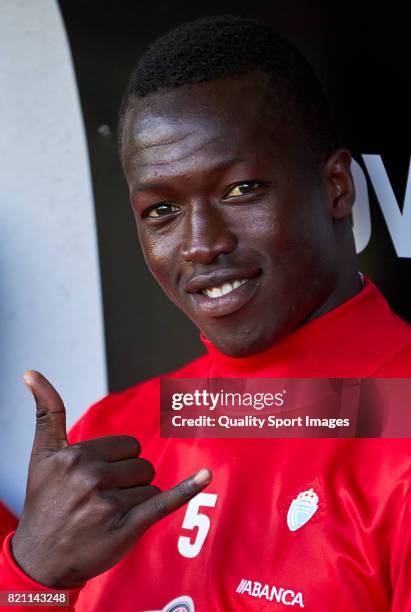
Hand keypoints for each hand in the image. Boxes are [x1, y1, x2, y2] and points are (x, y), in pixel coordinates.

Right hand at [11, 371, 211, 587]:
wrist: (39, 559)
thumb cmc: (44, 502)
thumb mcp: (40, 455)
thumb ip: (46, 411)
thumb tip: (31, 371)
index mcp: (77, 454)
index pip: (128, 446)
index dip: (117, 463)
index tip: (94, 481)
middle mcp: (92, 476)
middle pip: (142, 464)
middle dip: (128, 482)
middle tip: (99, 502)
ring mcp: (109, 504)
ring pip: (150, 485)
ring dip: (136, 501)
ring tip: (106, 516)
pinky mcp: (126, 528)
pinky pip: (163, 501)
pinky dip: (187, 489)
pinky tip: (206, 475)